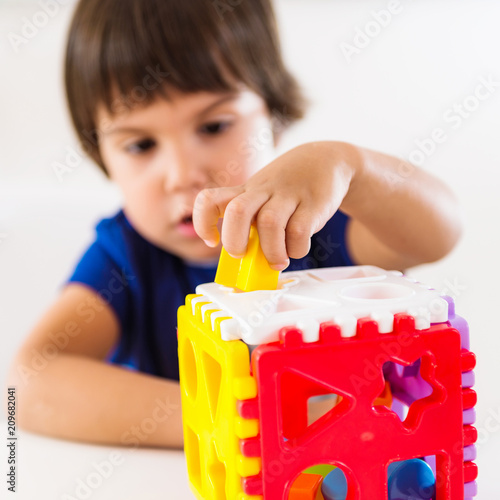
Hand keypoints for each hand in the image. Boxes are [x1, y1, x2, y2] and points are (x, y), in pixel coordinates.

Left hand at [193, 141, 355, 269]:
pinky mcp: (312, 203)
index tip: (212, 240)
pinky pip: (299, 231)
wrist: (326, 160)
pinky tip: (296, 249)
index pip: (210, 199)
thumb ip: (254, 224)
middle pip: (237, 211)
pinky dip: (296, 249)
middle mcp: (263, 190)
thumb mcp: (265, 196)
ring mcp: (288, 195)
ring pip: (269, 223)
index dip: (204, 222)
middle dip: (235, 241)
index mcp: (246, 190)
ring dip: (271, 251)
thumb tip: (250, 263)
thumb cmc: (289, 188)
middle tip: (243, 254)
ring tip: (277, 261)